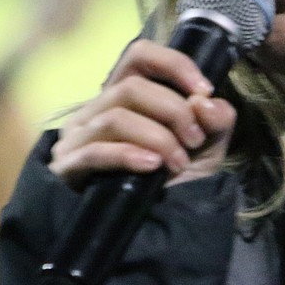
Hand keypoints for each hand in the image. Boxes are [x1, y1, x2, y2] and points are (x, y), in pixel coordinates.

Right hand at [49, 39, 236, 189]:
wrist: (148, 228)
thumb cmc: (172, 177)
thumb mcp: (206, 148)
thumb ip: (216, 121)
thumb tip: (207, 102)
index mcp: (127, 94)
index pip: (141, 55)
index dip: (174, 64)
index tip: (204, 90)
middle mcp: (97, 108)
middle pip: (132, 88)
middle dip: (174, 111)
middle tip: (195, 140)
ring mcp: (78, 137)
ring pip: (116, 118)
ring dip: (157, 139)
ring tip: (178, 164)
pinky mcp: (68, 167)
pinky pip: (94, 152)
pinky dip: (128, 156)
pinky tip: (152, 167)